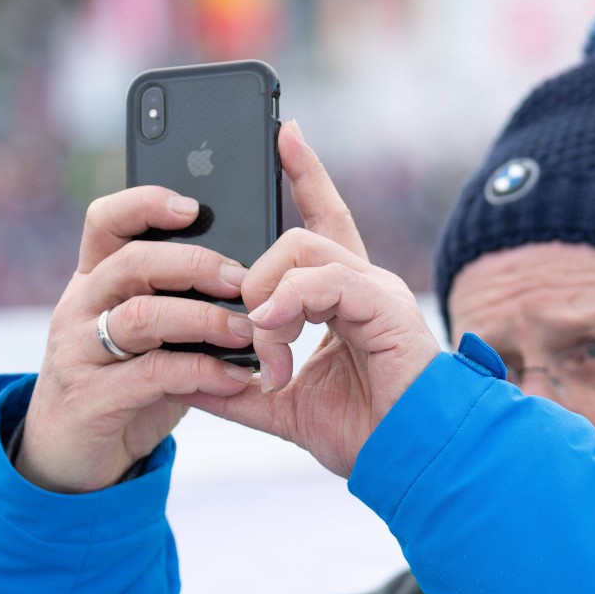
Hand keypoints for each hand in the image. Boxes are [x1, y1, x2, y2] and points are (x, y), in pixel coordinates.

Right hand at [16, 192, 260, 492]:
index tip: (194, 206)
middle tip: (243, 280)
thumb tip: (251, 282)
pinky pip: (153, 375)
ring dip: (205, 320)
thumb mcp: (149, 338)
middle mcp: (80, 308)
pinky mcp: (91, 399)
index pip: (106, 222)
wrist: (72, 456)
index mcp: (94, 282)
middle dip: (194, 265)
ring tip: (250, 334)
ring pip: (142, 317)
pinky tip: (237, 379)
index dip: (146, 205)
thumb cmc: (125, 385)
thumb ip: (181, 305)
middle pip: (131, 263)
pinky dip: (203, 373)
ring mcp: (79, 353)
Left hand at [184, 123, 440, 477]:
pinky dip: (290, 301)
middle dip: (254, 274)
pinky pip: (327, 279)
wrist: (409, 460)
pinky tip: (273, 330)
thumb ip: (236, 389)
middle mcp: (362, 285)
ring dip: (266, 296)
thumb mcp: (281, 407)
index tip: (284, 134)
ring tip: (264, 348)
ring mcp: (376, 291)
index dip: (305, 177)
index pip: (320, 223)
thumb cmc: (362, 431)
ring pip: (304, 248)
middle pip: (299, 233)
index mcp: (341, 299)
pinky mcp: (386, 306)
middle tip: (246, 332)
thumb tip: (185, 376)